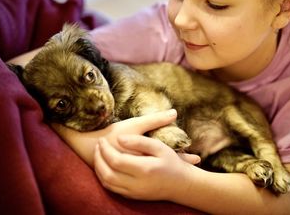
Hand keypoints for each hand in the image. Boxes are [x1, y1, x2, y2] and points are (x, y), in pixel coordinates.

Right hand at [52, 109, 191, 165]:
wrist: (91, 147)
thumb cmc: (113, 134)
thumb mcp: (135, 125)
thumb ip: (154, 120)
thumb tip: (175, 112)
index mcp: (147, 157)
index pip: (170, 158)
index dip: (184, 158)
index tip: (198, 158)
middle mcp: (143, 168)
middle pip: (166, 169)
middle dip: (180, 167)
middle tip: (195, 164)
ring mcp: (136, 175)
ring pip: (157, 175)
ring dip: (169, 174)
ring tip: (183, 172)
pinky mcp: (128, 177)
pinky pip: (146, 177)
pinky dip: (154, 175)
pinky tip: (160, 174)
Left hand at [94, 134, 199, 200]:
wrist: (181, 185)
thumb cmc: (171, 162)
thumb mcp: (159, 147)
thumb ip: (139, 142)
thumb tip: (120, 138)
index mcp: (144, 169)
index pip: (116, 160)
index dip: (105, 149)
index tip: (102, 139)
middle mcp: (137, 183)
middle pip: (107, 173)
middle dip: (98, 158)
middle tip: (98, 145)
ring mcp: (134, 192)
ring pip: (107, 182)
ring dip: (99, 168)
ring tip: (98, 154)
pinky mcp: (132, 197)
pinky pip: (112, 189)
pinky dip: (104, 178)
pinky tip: (104, 166)